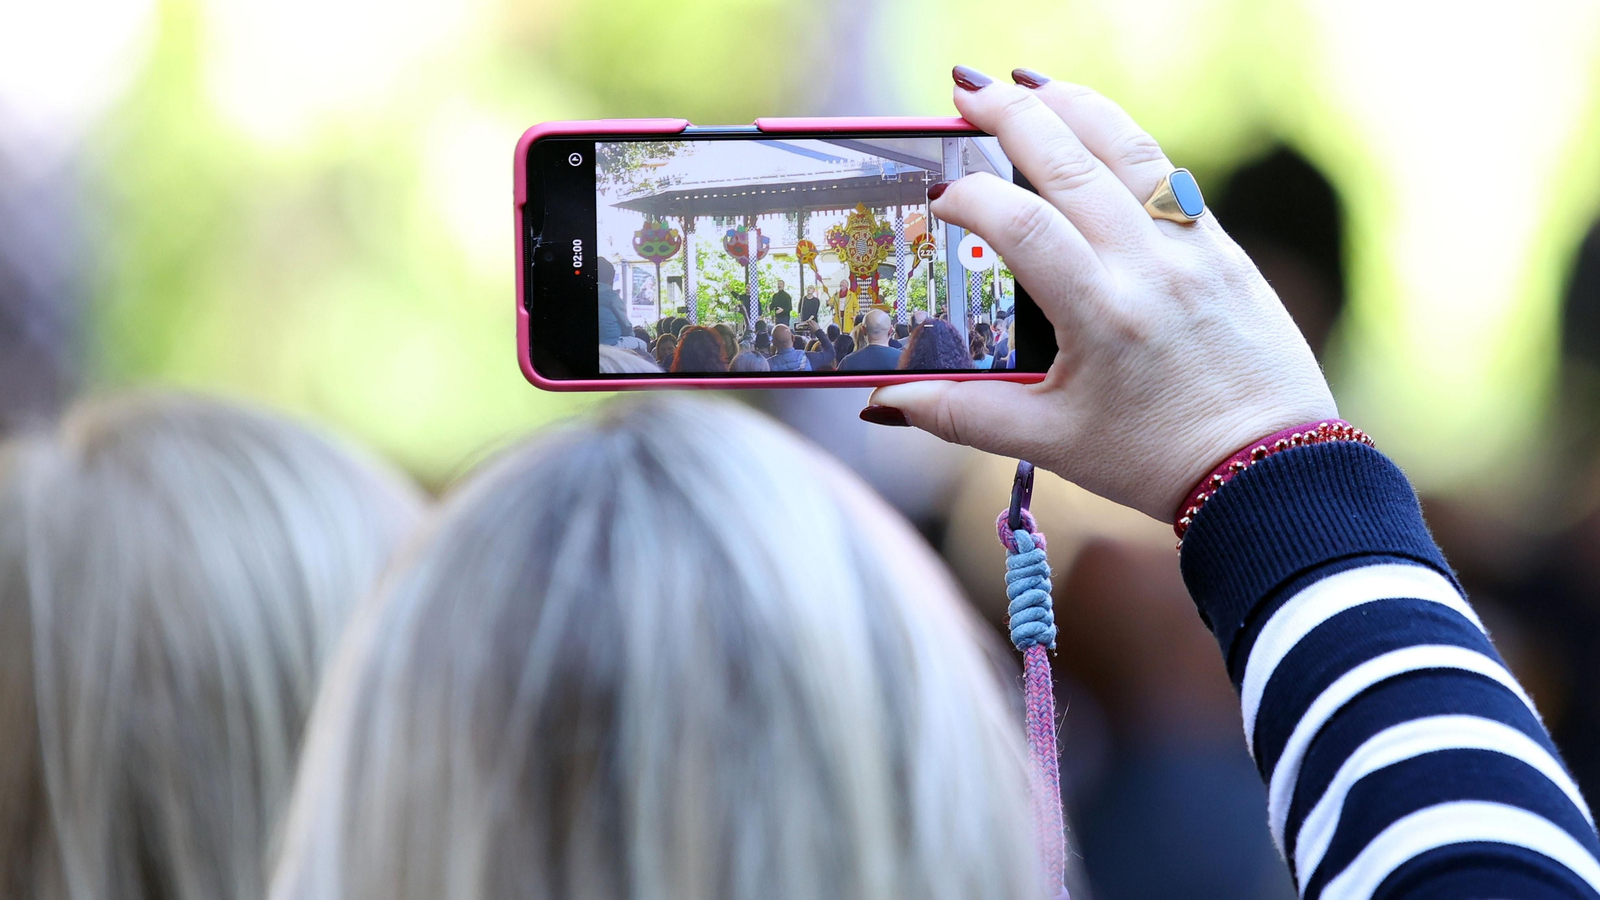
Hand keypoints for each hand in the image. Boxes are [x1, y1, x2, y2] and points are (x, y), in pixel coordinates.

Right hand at [864, 66, 1335, 521]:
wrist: (1269, 470)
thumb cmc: (1158, 462)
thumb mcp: (1051, 442)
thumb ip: (961, 415)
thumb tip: (882, 402)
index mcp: (1101, 314)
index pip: (1020, 224)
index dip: (969, 199)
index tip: (939, 201)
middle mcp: (1148, 266)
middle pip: (1068, 161)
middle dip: (1009, 115)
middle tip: (962, 92)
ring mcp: (1191, 247)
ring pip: (1125, 146)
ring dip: (1070, 105)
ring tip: (1023, 83)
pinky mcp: (1220, 245)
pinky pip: (1165, 170)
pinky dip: (1121, 136)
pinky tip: (1091, 124)